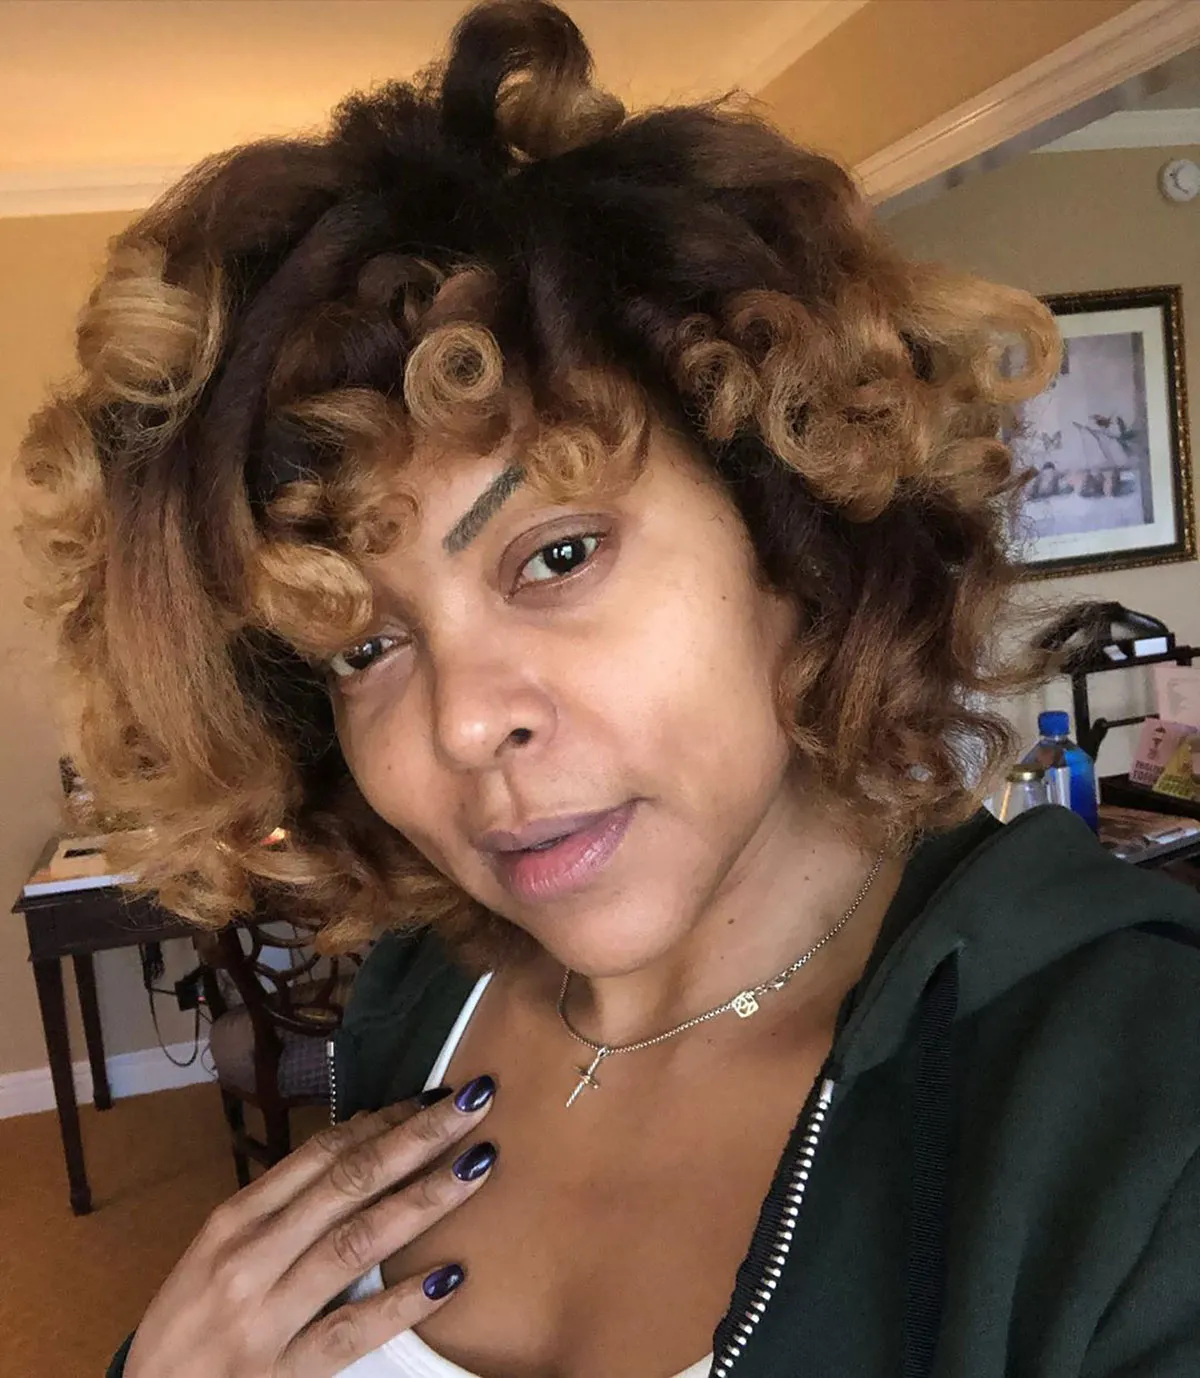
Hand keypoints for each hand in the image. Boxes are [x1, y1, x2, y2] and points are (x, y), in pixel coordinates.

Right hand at [124, 1077, 497, 1377]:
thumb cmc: (189, 1321)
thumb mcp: (220, 1250)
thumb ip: (284, 1202)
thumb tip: (360, 1139)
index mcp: (236, 1219)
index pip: (322, 1154)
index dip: (384, 1119)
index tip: (435, 1095)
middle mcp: (251, 1257)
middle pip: (349, 1183)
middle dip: (418, 1137)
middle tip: (475, 1101)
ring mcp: (266, 1317)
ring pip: (358, 1244)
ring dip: (424, 1199)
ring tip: (478, 1166)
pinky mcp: (281, 1376)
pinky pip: (350, 1332)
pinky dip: (401, 1303)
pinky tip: (450, 1277)